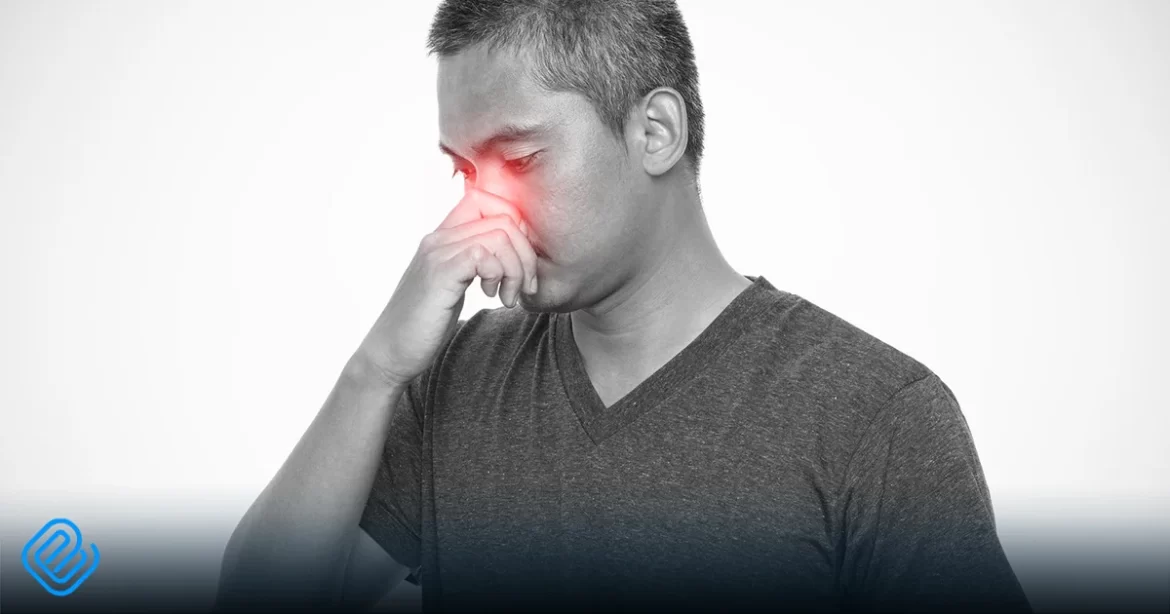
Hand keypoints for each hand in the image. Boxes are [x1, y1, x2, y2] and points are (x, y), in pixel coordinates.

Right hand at [353, 188, 537, 387]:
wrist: (390, 352)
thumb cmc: (424, 324)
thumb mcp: (453, 286)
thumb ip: (473, 264)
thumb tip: (510, 255)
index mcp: (442, 237)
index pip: (486, 200)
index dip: (515, 227)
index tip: (519, 262)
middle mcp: (438, 238)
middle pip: (502, 217)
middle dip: (525, 254)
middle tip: (524, 287)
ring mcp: (437, 254)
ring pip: (499, 236)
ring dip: (516, 269)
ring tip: (508, 297)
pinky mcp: (439, 274)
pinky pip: (483, 256)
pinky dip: (499, 276)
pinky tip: (492, 297)